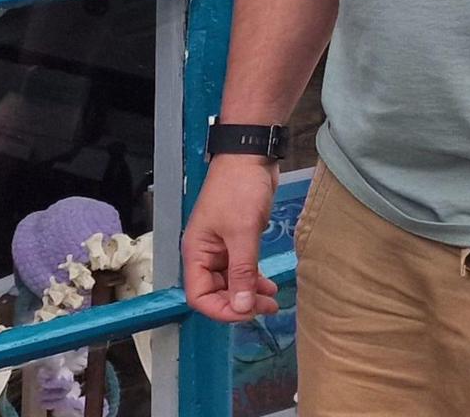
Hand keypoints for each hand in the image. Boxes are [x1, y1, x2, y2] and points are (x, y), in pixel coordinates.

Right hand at [182, 158, 281, 322]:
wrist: (251, 156)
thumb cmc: (239, 189)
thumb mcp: (242, 233)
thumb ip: (242, 271)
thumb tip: (241, 307)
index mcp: (196, 253)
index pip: (200, 297)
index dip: (222, 310)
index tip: (248, 313)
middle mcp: (205, 254)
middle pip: (216, 293)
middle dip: (240, 304)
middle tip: (268, 307)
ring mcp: (221, 248)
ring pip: (231, 282)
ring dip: (249, 294)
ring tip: (273, 301)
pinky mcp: (237, 240)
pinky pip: (242, 269)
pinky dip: (254, 279)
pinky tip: (269, 285)